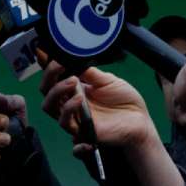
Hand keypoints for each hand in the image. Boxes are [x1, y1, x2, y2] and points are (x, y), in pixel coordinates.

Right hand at [42, 64, 157, 149]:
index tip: (46, 54)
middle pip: (47, 92)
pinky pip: (66, 124)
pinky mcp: (82, 132)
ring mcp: (76, 118)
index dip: (47, 68)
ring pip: (51, 108)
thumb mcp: (107, 80)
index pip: (54, 78)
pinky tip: (80, 100)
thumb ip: (89, 72)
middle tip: (61, 68)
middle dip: (50, 78)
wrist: (139, 119)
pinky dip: (69, 109)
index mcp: (76, 89)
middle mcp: (71, 103)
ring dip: (58, 92)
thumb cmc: (124, 100)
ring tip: (74, 81)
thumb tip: (72, 58)